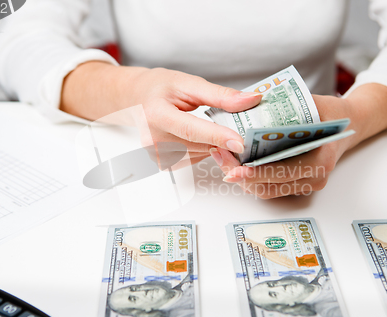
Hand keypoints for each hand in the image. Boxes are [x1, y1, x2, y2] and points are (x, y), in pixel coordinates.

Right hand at [61, 62, 262, 163]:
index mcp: (156, 114)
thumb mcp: (188, 83)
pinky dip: (203, 149)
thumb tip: (251, 100)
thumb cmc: (158, 88)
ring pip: (200, 154)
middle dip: (224, 138)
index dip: (217, 136)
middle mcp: (153, 138)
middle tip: (242, 127)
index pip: (191, 129)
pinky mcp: (162, 163)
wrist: (135, 99)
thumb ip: (220, 94)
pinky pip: (194, 159)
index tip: (240, 142)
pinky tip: (200, 136)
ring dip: (214, 144)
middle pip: (199, 144)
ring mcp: (156, 154)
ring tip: (215, 127)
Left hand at [210, 84, 386, 198]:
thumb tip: (250, 102)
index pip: (283, 172)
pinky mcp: (295, 185)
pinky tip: (233, 163)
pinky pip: (268, 187)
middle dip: (240, 175)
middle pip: (269, 186)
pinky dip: (250, 178)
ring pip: (265, 190)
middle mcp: (314, 177)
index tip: (235, 169)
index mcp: (321, 159)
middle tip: (220, 158)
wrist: (347, 126)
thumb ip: (285, 106)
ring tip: (221, 159)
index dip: (257, 173)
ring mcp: (305, 184)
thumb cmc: (330, 114)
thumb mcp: (312, 104)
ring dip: (241, 178)